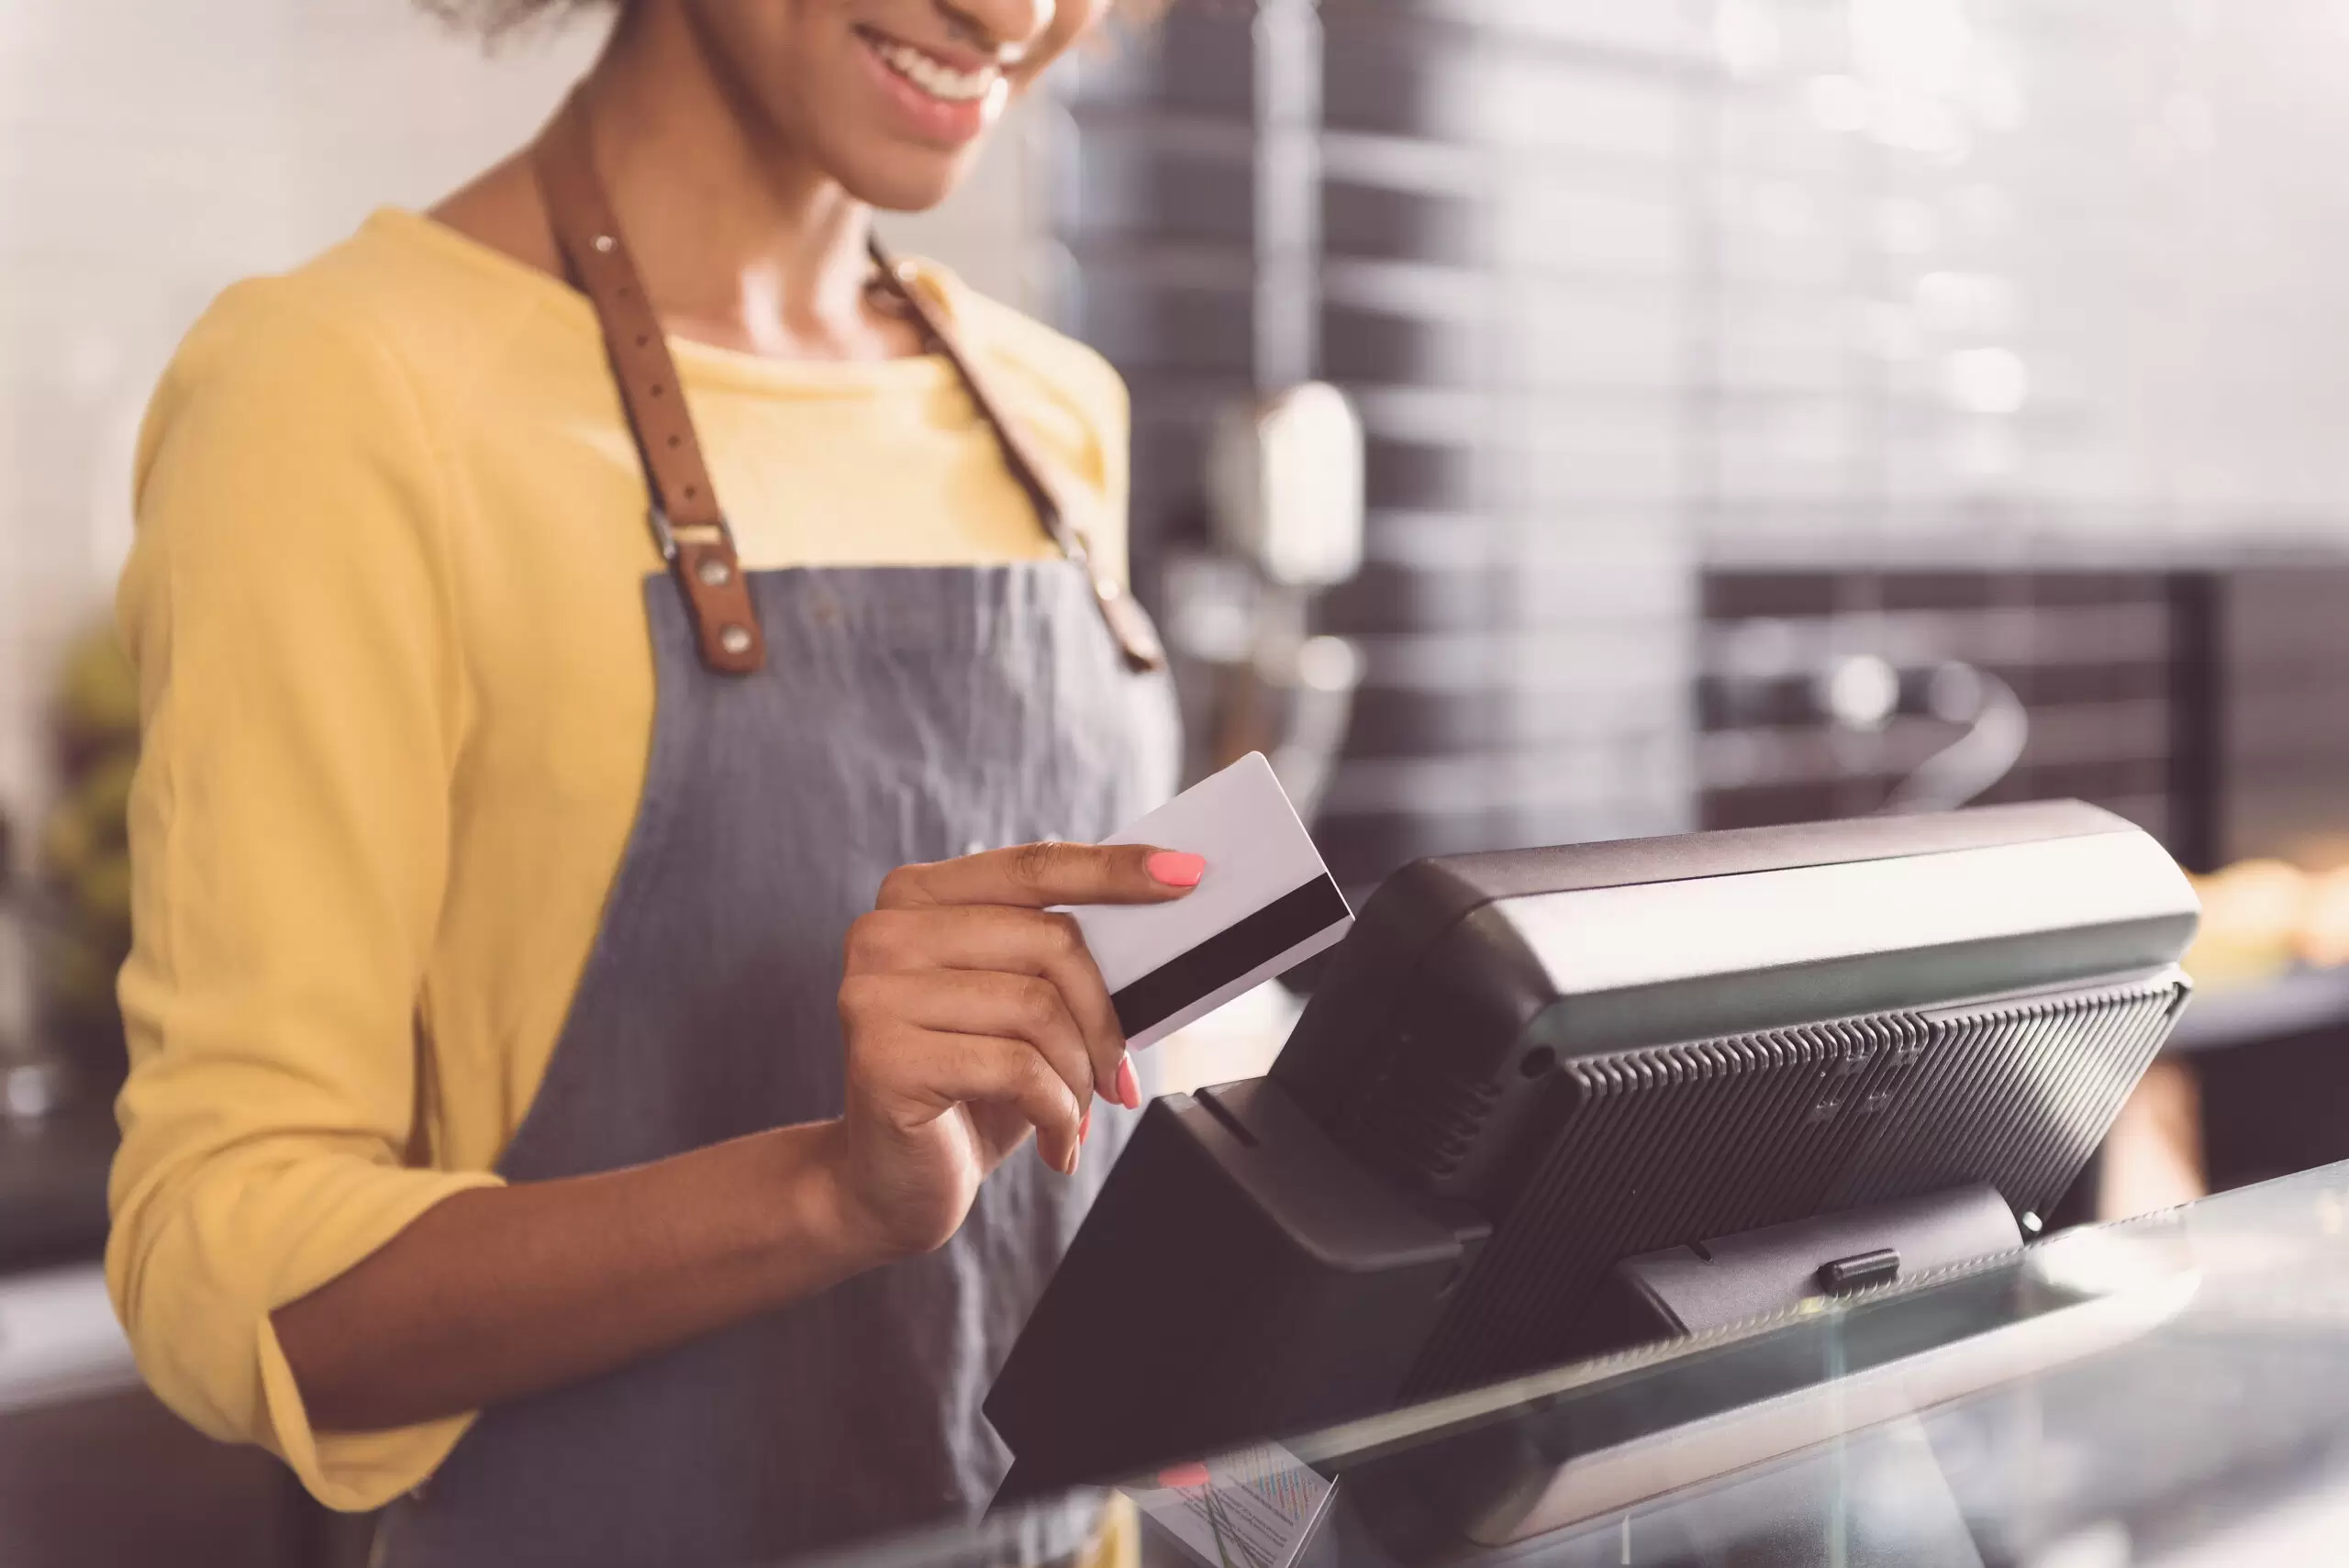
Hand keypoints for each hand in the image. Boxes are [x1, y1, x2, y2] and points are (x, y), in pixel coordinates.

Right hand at [826, 841, 1206, 1257]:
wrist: (891, 1185)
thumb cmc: (967, 1092)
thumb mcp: (1019, 1011)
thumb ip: (1058, 959)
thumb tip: (1158, 918)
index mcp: (917, 898)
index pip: (1032, 868)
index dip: (1113, 869)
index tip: (1185, 872)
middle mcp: (885, 932)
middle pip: (1049, 941)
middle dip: (1103, 1019)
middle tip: (1115, 1076)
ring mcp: (873, 993)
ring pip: (1038, 1009)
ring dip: (1079, 1077)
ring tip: (1073, 1115)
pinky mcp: (882, 1058)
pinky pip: (1018, 1070)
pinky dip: (1057, 1114)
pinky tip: (1054, 1145)